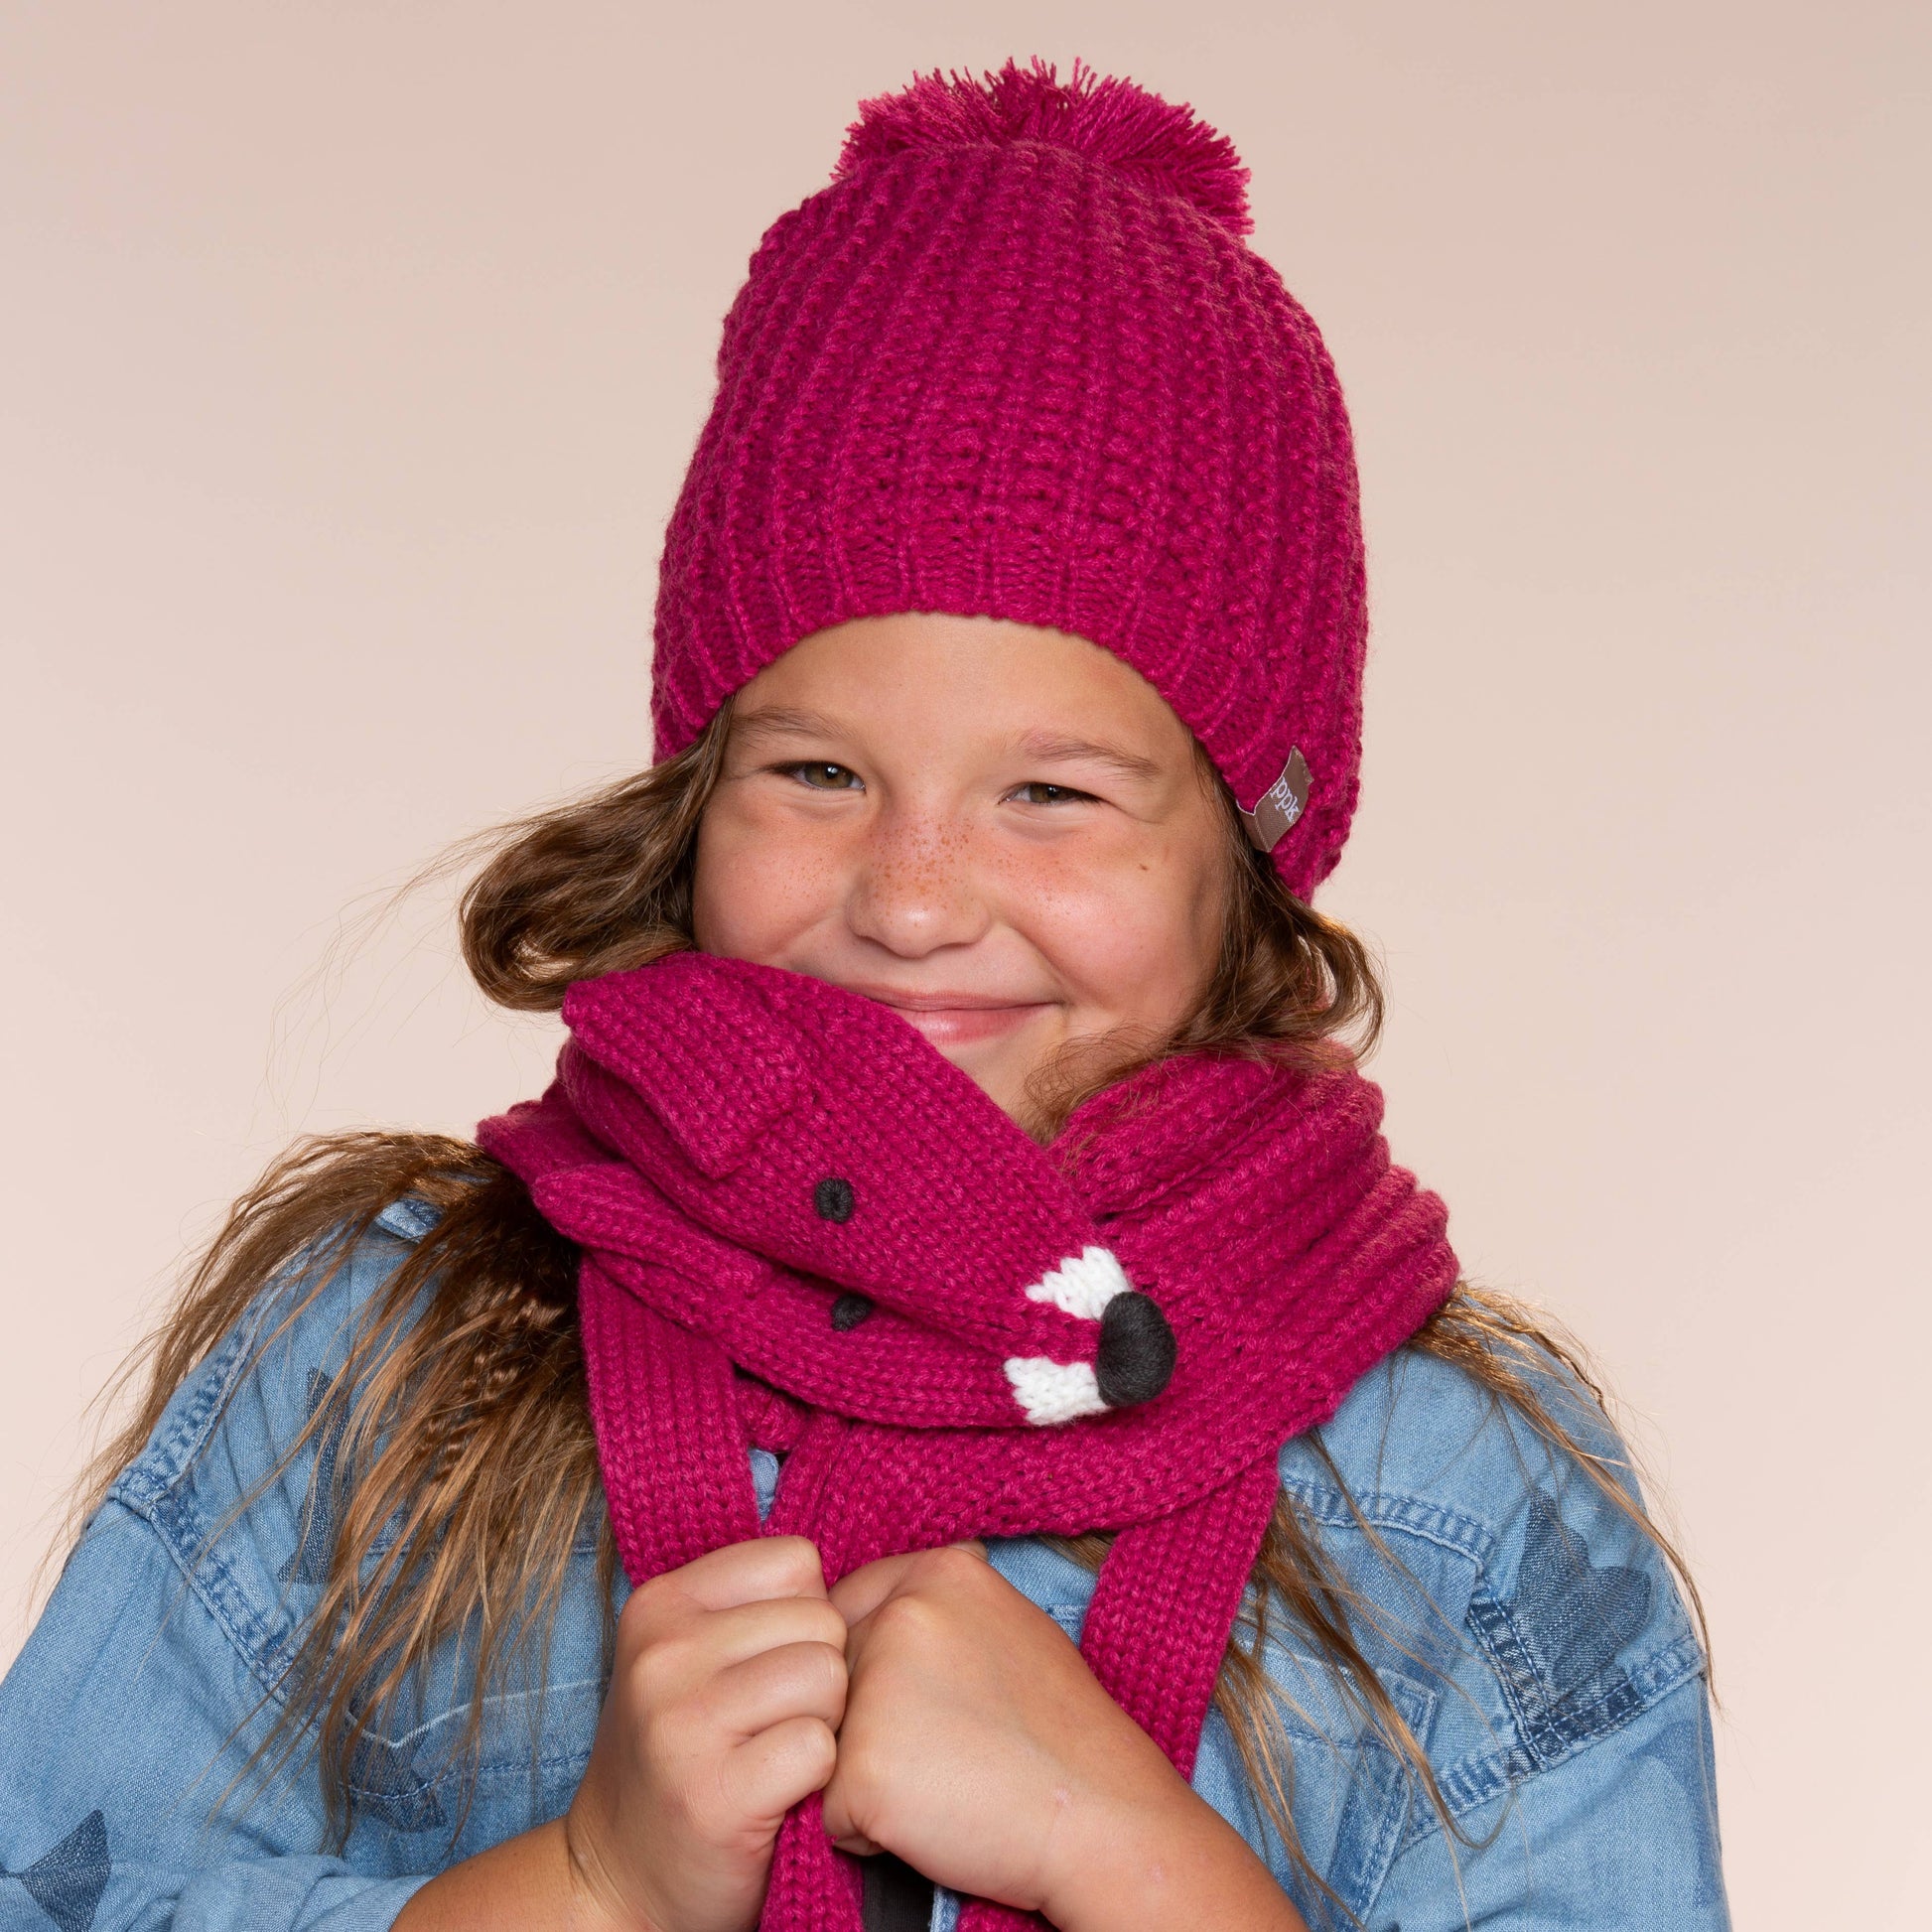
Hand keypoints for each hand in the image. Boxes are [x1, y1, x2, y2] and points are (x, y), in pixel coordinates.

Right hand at [563, 1536, 847, 1931]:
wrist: (618, 1878)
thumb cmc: (682, 1754)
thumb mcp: (692, 1658)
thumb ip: (757, 1608)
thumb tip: (861, 1591)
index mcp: (661, 1603)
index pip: (794, 1561)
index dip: (805, 1614)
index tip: (770, 1664)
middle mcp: (663, 1653)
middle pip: (820, 1619)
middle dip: (821, 1671)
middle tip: (777, 1721)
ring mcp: (684, 1722)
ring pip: (828, 1676)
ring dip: (825, 1721)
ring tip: (779, 1752)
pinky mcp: (715, 1794)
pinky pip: (820, 1748)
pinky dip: (818, 1777)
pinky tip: (779, 1793)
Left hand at [821, 1543, 1201, 1921]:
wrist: (1102, 1819)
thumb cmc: (1062, 1734)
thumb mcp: (1011, 1626)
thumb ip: (944, 1607)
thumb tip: (895, 1597)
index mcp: (939, 1572)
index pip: (848, 1607)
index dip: (874, 1668)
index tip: (929, 1702)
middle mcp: (901, 1614)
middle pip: (831, 1674)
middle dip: (865, 1719)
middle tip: (948, 1748)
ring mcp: (876, 1687)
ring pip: (824, 1738)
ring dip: (864, 1771)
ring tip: (943, 1782)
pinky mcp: (861, 1766)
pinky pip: (831, 1808)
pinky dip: (866, 1830)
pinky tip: (932, 1821)